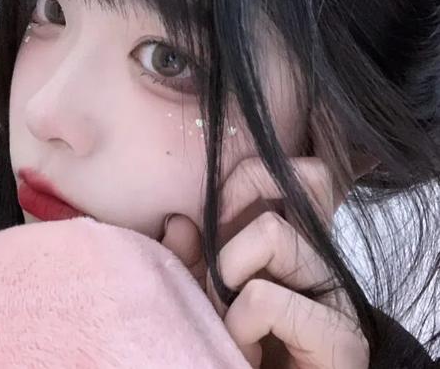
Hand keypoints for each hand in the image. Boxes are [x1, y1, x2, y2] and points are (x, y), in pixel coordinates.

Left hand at [160, 156, 369, 368]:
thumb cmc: (231, 341)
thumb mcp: (202, 291)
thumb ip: (189, 257)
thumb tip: (177, 221)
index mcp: (298, 238)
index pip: (302, 171)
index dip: (251, 177)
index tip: (216, 219)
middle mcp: (325, 255)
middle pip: (308, 176)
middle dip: (237, 209)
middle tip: (218, 263)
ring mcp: (338, 292)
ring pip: (270, 233)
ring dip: (226, 279)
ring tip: (228, 318)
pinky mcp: (342, 338)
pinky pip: (264, 297)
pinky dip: (238, 325)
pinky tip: (244, 349)